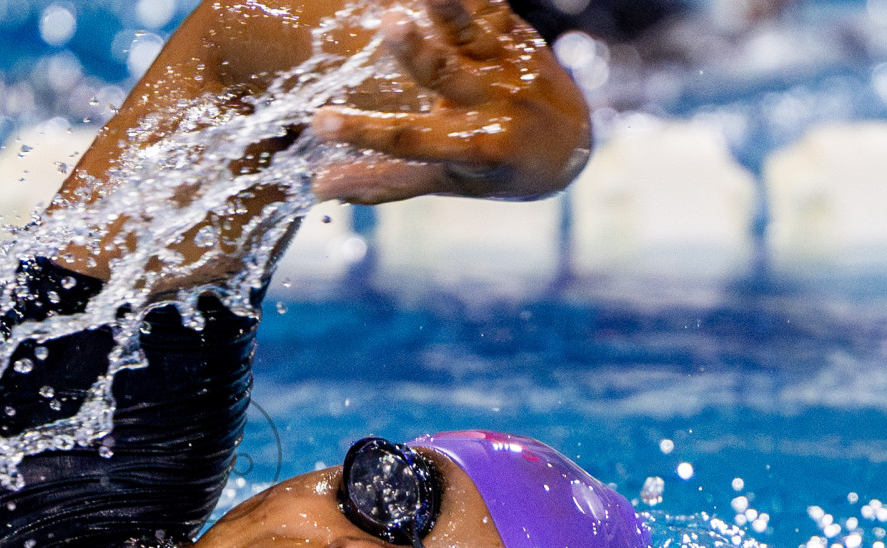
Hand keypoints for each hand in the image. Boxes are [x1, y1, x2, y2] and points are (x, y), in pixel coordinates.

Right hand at [309, 0, 589, 203]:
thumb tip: (318, 189)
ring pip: (473, 31)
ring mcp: (510, 66)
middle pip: (448, 75)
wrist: (569, 143)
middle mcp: (495, 104)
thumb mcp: (445, 180)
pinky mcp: (519, 35)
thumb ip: (384, 181)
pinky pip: (491, 8)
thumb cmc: (492, 169)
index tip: (319, 123)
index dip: (364, 133)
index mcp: (474, 148)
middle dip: (415, 51)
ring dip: (445, 5)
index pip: (410, 141)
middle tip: (388, 25)